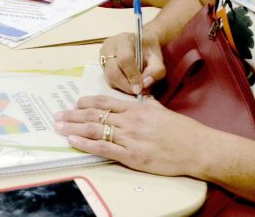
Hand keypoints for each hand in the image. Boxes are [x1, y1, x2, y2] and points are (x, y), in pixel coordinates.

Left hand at [54, 95, 203, 176]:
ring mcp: (130, 139)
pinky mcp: (132, 156)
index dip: (87, 103)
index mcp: (137, 108)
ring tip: (59, 128)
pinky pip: (104, 149)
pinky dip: (86, 145)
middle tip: (58, 116)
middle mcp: (131, 121)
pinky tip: (74, 142)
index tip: (75, 103)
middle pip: (95, 116)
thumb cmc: (182, 130)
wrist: (196, 148)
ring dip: (74, 129)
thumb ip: (147, 104)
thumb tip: (138, 98)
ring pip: (96, 131)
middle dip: (73, 116)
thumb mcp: (161, 110)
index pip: (106, 102)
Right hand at [100, 31, 165, 94]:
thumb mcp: (158, 59)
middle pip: (113, 71)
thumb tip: (145, 85)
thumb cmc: (149, 50)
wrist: (142, 43)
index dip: (132, 76)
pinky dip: (118, 84)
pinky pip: (107, 78)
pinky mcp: (101, 62)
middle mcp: (110, 45)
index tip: (140, 89)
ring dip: (122, 86)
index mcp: (125, 39)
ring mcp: (103, 54)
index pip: (125, 59)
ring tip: (134, 85)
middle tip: (137, 92)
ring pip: (109, 77)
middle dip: (125, 85)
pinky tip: (127, 81)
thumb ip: (156, 71)